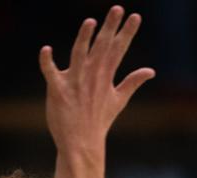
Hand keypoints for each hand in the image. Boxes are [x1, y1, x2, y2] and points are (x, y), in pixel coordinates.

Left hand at [38, 6, 154, 152]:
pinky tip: (45, 49)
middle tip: (117, 8)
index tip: (135, 16)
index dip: (127, 32)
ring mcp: (74, 83)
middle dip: (110, 27)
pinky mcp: (57, 91)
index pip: (118, 49)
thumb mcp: (118, 100)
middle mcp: (91, 76)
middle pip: (102, 47)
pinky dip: (46, 62)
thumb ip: (133, 82)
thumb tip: (151, 71)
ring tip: (90, 22)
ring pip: (79, 55)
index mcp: (105, 76)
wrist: (81, 144)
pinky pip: (50, 73)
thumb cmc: (98, 122)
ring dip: (84, 39)